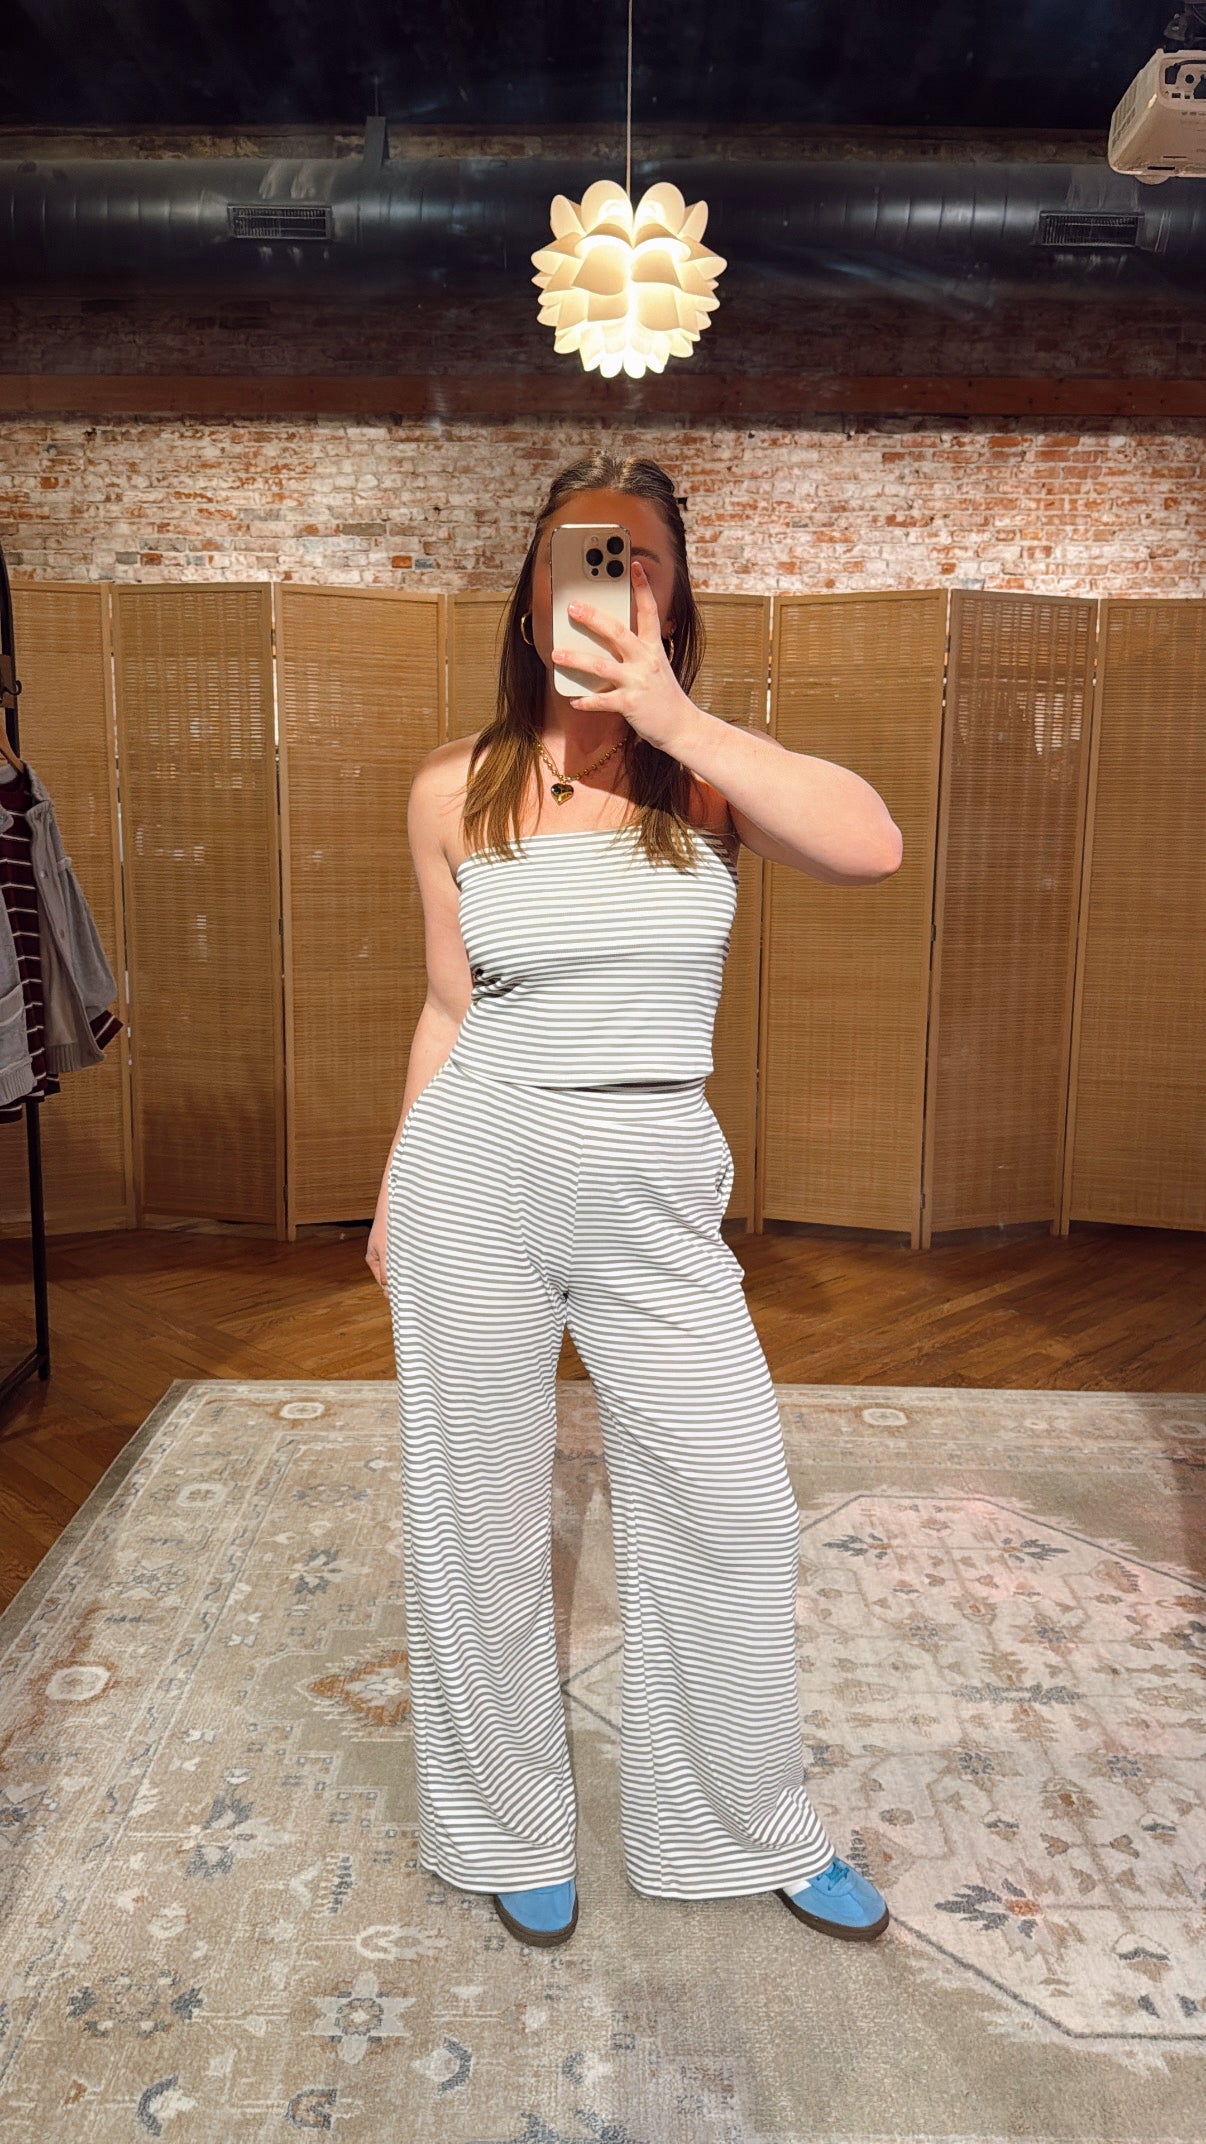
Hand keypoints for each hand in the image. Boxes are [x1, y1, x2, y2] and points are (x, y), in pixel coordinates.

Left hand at [550, 558, 695, 752]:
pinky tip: (573, 699)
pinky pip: (602, 701)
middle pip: (617, 632)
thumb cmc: (664, 696)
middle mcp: (646, 661)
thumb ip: (637, 652)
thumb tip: (608, 641)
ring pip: (602, 665)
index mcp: (654, 648)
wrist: (681, 726)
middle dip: (593, 617)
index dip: (642, 588)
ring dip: (577, 658)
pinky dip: (586, 701)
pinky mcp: (630, 704)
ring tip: (556, 653)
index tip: (634, 566)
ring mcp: (638, 682)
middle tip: (572, 607)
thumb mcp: (656, 667)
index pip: (649, 612)